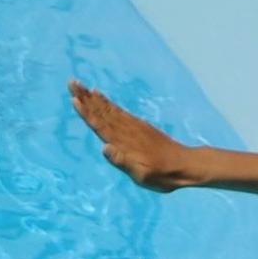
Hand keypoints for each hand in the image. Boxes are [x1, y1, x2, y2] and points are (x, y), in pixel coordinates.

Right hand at [69, 80, 195, 188]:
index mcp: (123, 143)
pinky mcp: (140, 126)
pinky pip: (120, 111)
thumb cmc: (163, 175)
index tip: (74, 99)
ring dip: (94, 98)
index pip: (100, 125)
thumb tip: (105, 148)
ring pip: (109, 109)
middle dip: (86, 98)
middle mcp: (127, 131)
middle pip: (102, 112)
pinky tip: (102, 98)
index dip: (86, 113)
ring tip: (82, 86)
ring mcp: (134, 127)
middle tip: (71, 83)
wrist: (185, 165)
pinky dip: (108, 103)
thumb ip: (123, 162)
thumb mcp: (142, 175)